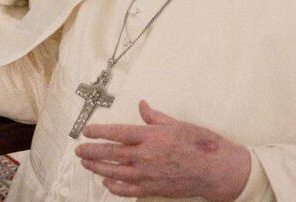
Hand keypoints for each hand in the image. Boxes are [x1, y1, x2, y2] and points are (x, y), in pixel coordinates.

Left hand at [75, 100, 250, 200]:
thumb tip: (142, 104)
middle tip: (79, 149)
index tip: (86, 131)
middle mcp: (146, 156)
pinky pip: (127, 191)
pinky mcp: (153, 189)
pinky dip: (114, 187)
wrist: (216, 171)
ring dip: (98, 168)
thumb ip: (155, 116)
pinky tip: (107, 182)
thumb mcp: (178, 124)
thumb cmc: (200, 145)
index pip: (117, 133)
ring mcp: (148, 175)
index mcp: (151, 137)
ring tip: (86, 163)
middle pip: (111, 154)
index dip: (99, 132)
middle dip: (92, 151)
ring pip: (115, 173)